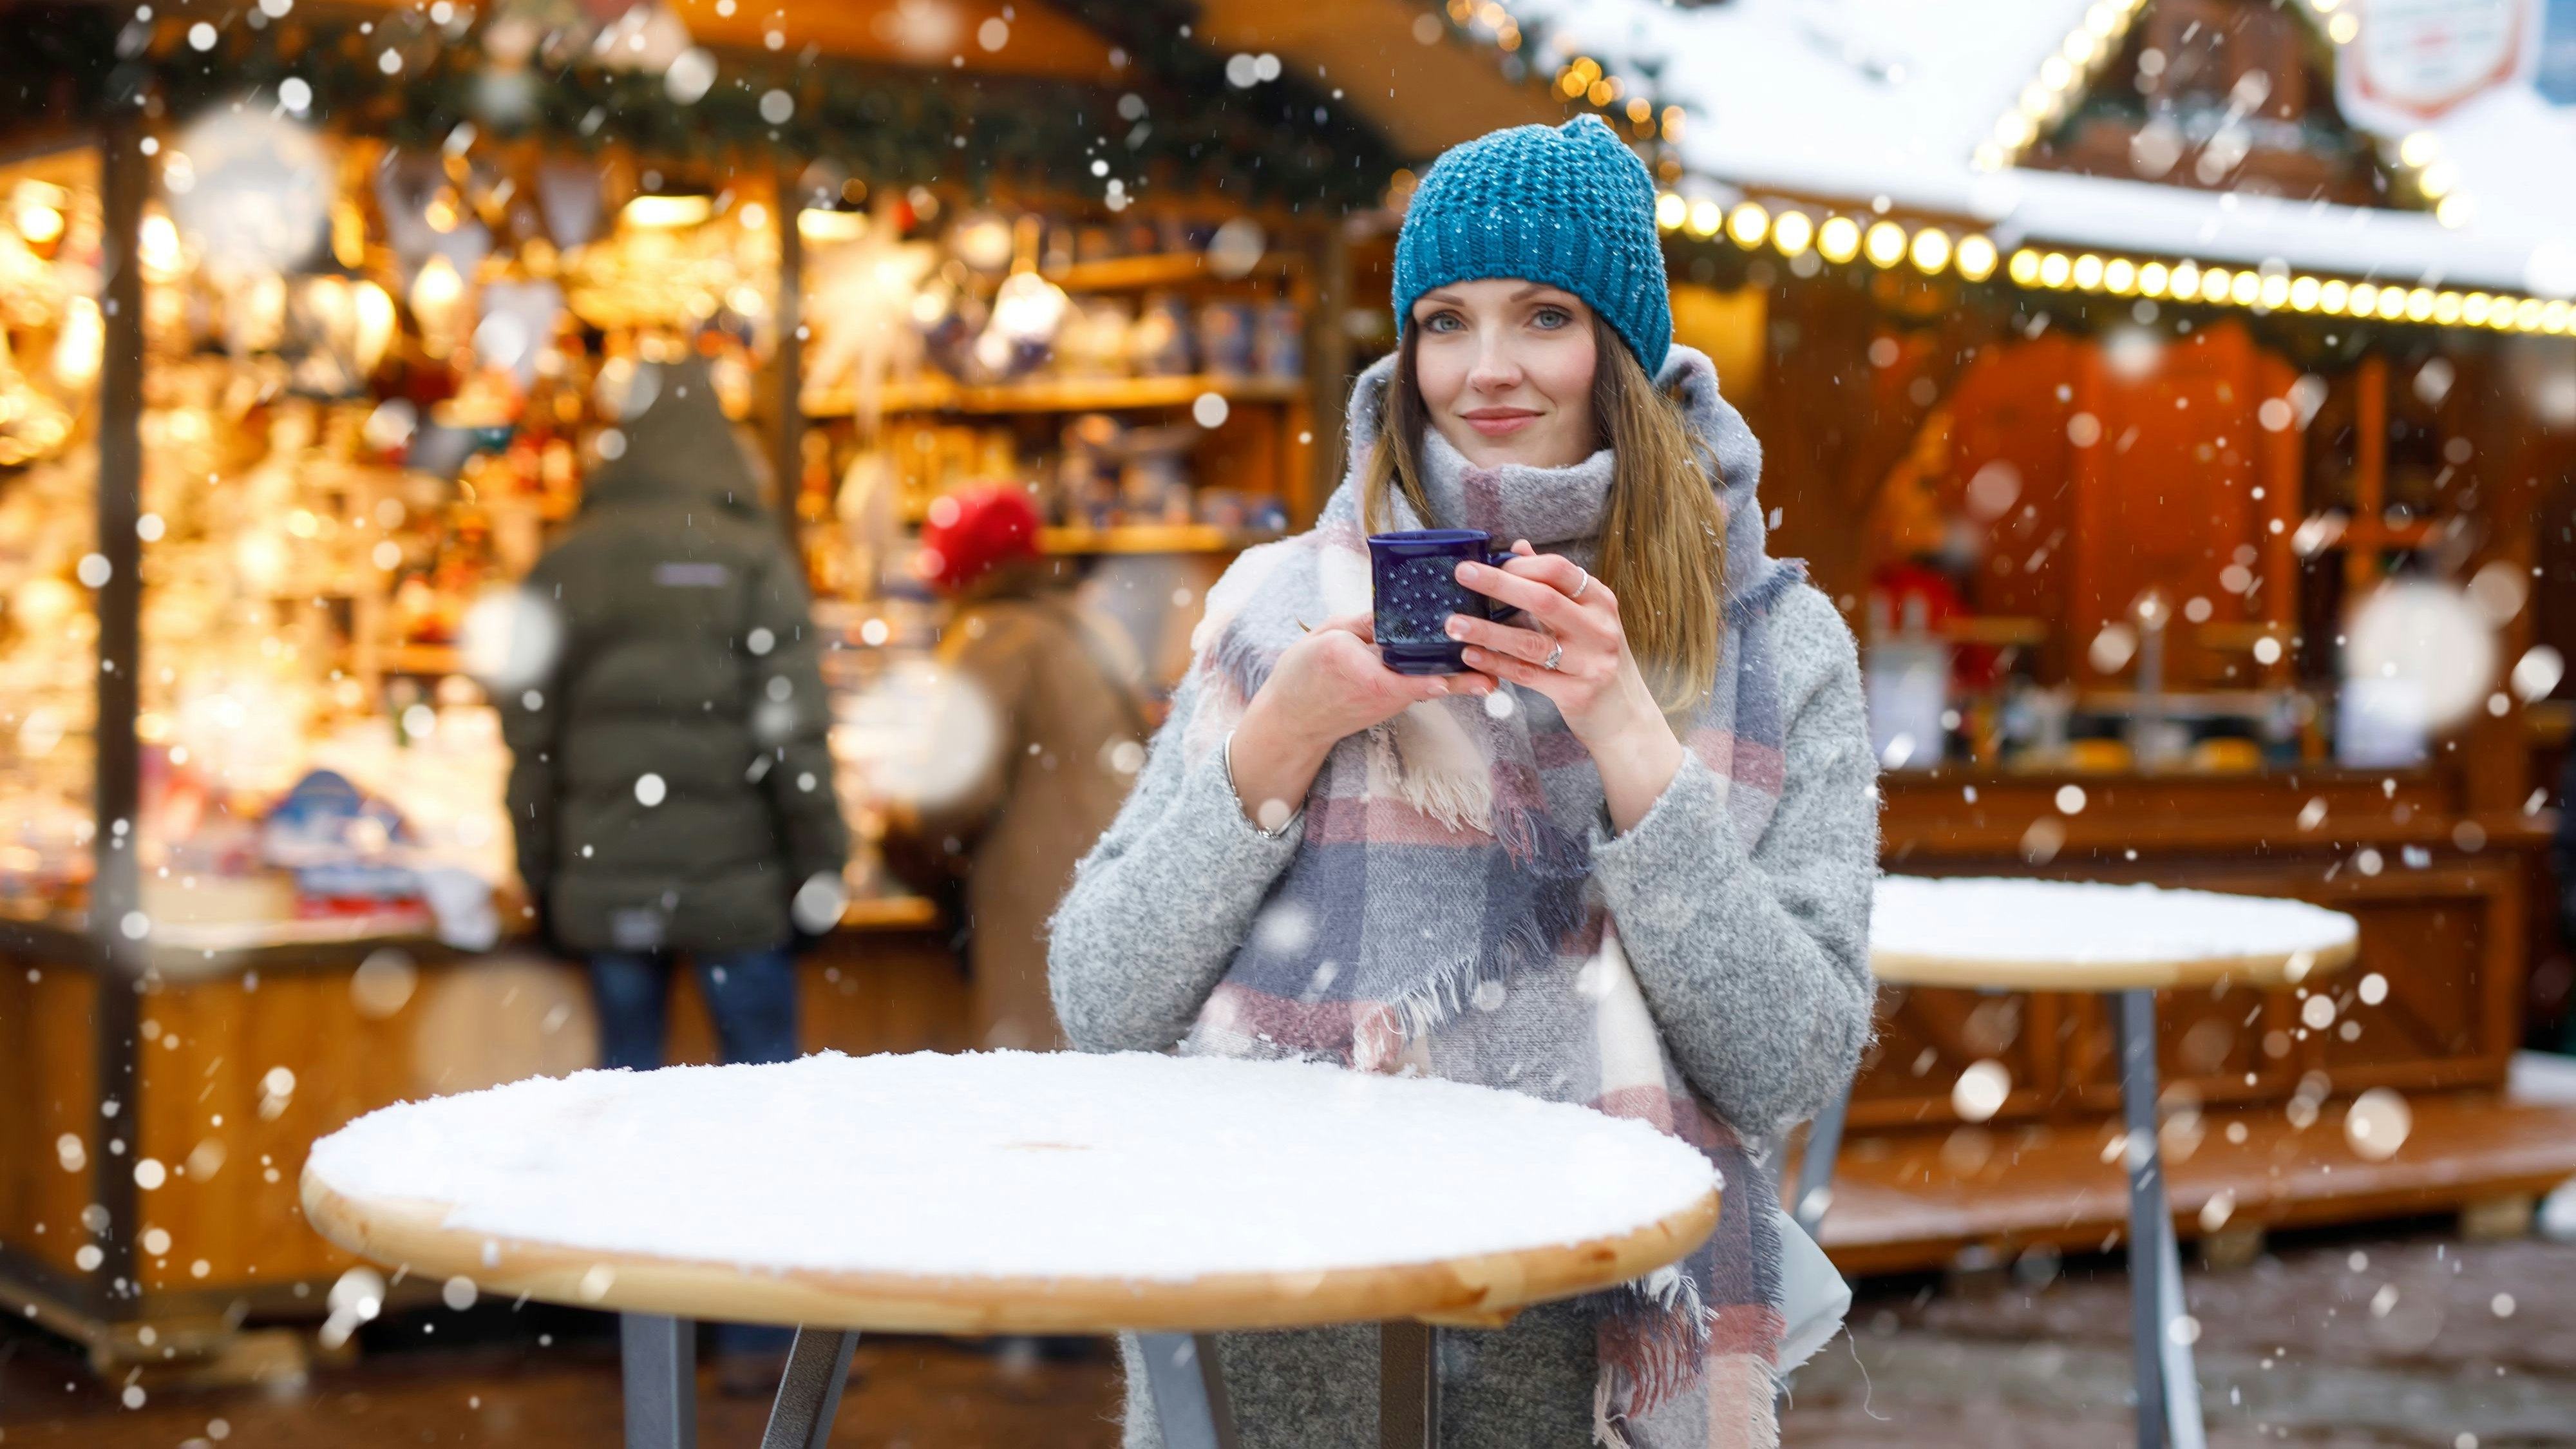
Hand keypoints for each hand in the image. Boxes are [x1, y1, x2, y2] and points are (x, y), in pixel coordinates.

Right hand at [1228, 613, 1488, 829]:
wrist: (1291, 721)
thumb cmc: (1302, 678)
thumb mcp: (1327, 636)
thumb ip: (1364, 621)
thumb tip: (1396, 604)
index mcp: (1361, 670)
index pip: (1401, 680)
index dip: (1431, 682)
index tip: (1454, 680)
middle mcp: (1381, 691)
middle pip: (1428, 685)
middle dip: (1461, 679)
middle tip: (1493, 675)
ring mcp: (1388, 702)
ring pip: (1429, 689)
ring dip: (1458, 680)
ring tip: (1492, 672)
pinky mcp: (1390, 705)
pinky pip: (1420, 690)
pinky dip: (1441, 680)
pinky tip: (1465, 670)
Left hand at [1447, 542, 1685, 832]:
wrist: (1625, 716)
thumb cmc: (1596, 659)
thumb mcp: (1585, 618)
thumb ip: (1553, 585)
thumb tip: (1518, 547)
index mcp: (1600, 602)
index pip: (1560, 570)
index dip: (1521, 564)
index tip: (1487, 562)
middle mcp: (1599, 628)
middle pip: (1543, 599)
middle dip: (1498, 584)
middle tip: (1462, 574)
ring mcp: (1591, 663)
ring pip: (1530, 642)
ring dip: (1487, 631)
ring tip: (1453, 624)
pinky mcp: (1576, 693)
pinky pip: (1527, 675)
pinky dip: (1496, 664)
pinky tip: (1471, 656)